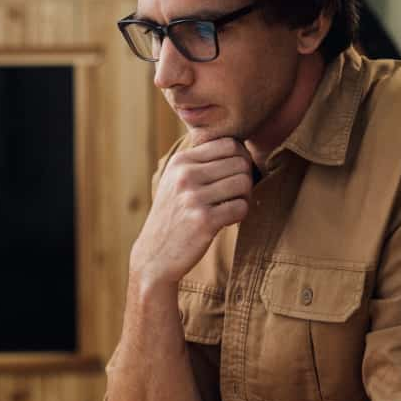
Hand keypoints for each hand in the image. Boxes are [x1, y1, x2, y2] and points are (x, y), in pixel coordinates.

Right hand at [130, 136, 252, 286]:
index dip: (240, 158)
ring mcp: (194, 198)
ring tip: (231, 206)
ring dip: (245, 197)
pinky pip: (241, 207)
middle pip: (240, 162)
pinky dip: (240, 214)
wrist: (154, 256)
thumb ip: (199, 162)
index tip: (234, 175)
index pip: (229, 144)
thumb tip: (240, 146)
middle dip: (245, 178)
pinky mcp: (204, 221)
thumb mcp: (175, 182)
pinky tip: (227, 220)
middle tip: (235, 194)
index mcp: (180, 162)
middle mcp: (185, 176)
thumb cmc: (173, 216)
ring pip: (244, 183)